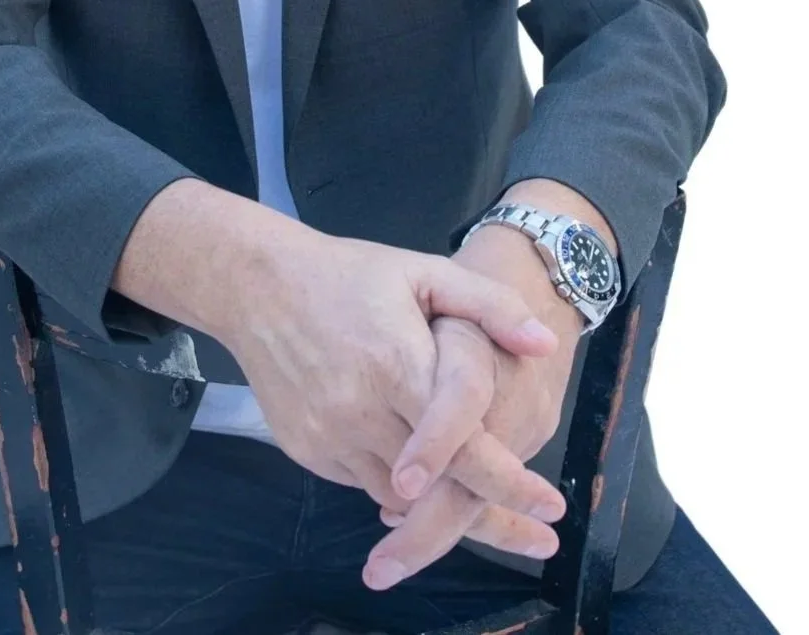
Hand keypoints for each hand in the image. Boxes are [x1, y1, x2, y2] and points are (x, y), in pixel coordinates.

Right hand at [217, 226, 565, 522]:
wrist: (256, 285)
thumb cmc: (347, 273)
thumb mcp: (422, 271)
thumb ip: (488, 306)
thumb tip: (545, 344)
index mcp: (398, 365)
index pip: (463, 446)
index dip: (509, 484)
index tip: (551, 507)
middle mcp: (362, 410)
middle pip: (438, 487)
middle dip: (491, 517)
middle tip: (538, 537)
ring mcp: (329, 435)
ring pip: (399, 497)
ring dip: (439, 499)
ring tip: (478, 499)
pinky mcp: (305, 450)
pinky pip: (362, 483)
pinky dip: (393, 482)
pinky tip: (410, 461)